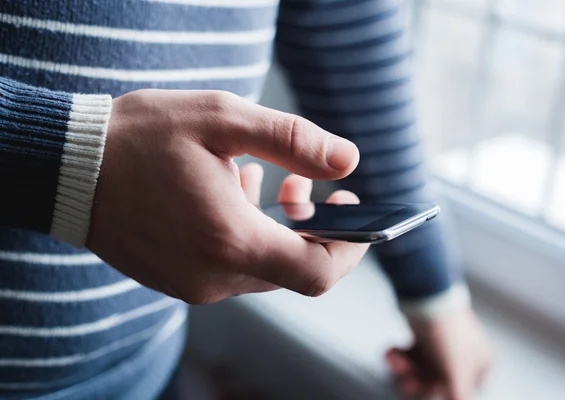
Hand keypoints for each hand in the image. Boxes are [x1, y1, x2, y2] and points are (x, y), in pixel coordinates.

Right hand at [87, 89, 367, 303]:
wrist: (66, 170)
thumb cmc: (139, 139)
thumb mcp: (220, 120)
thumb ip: (292, 141)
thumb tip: (348, 161)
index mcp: (230, 241)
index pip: (318, 271)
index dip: (350, 247)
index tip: (353, 210)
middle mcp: (214, 276)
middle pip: (291, 268)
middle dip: (308, 226)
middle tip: (299, 183)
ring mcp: (193, 284)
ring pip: (261, 265)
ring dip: (273, 226)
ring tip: (256, 177)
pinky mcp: (178, 280)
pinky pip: (230, 266)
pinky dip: (243, 234)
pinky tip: (226, 194)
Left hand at [386, 308, 492, 399]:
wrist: (425, 295)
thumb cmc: (446, 333)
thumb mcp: (456, 372)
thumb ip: (459, 394)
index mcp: (479, 362)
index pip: (460, 390)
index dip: (438, 391)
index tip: (424, 387)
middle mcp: (463, 353)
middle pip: (435, 380)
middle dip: (415, 380)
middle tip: (402, 380)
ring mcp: (443, 342)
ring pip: (420, 366)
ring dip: (403, 367)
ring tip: (393, 360)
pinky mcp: (425, 332)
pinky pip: (411, 352)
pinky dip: (399, 354)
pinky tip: (391, 352)